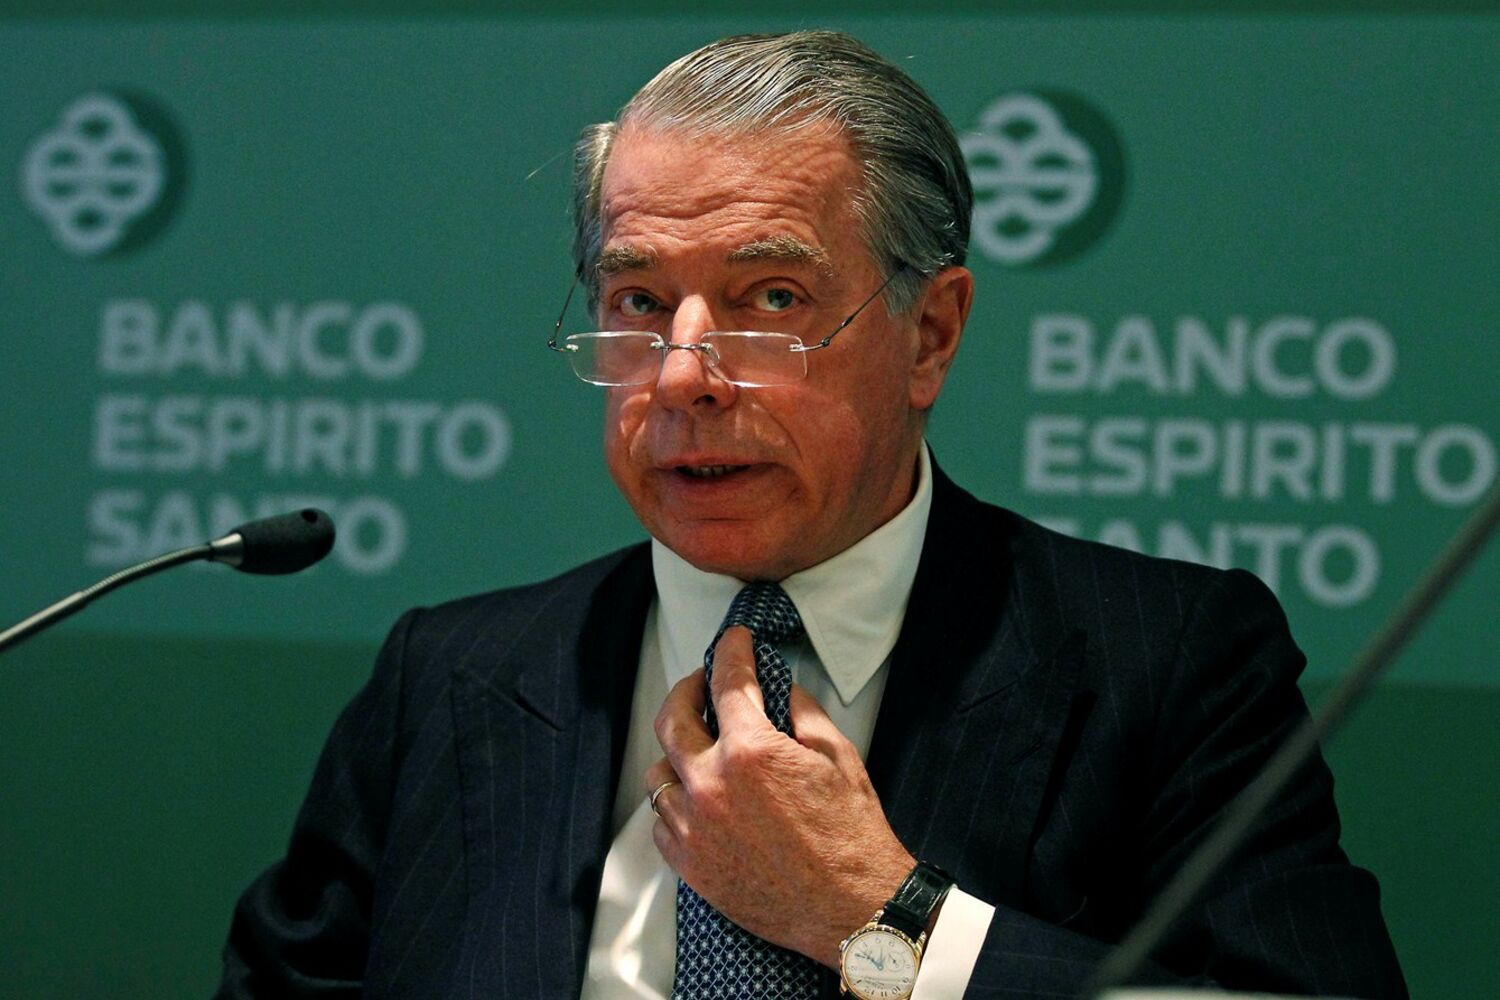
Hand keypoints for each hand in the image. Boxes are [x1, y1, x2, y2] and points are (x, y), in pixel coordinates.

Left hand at [647, 626, 914, 967]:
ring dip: (677, 754)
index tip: (733, 641)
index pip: (726, 681)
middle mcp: (711, 785)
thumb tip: (776, 689)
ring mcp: (694, 827)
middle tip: (703, 685)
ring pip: (659, 774)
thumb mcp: (838, 755)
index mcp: (750, 751)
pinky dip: (675, 803)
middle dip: (686, 691)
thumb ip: (799, 712)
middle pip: (670, 719)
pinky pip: (662, 822)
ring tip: (699, 748)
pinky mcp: (691, 865)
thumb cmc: (851, 834)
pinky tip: (697, 798)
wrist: (853, 908)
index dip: (730, 651)